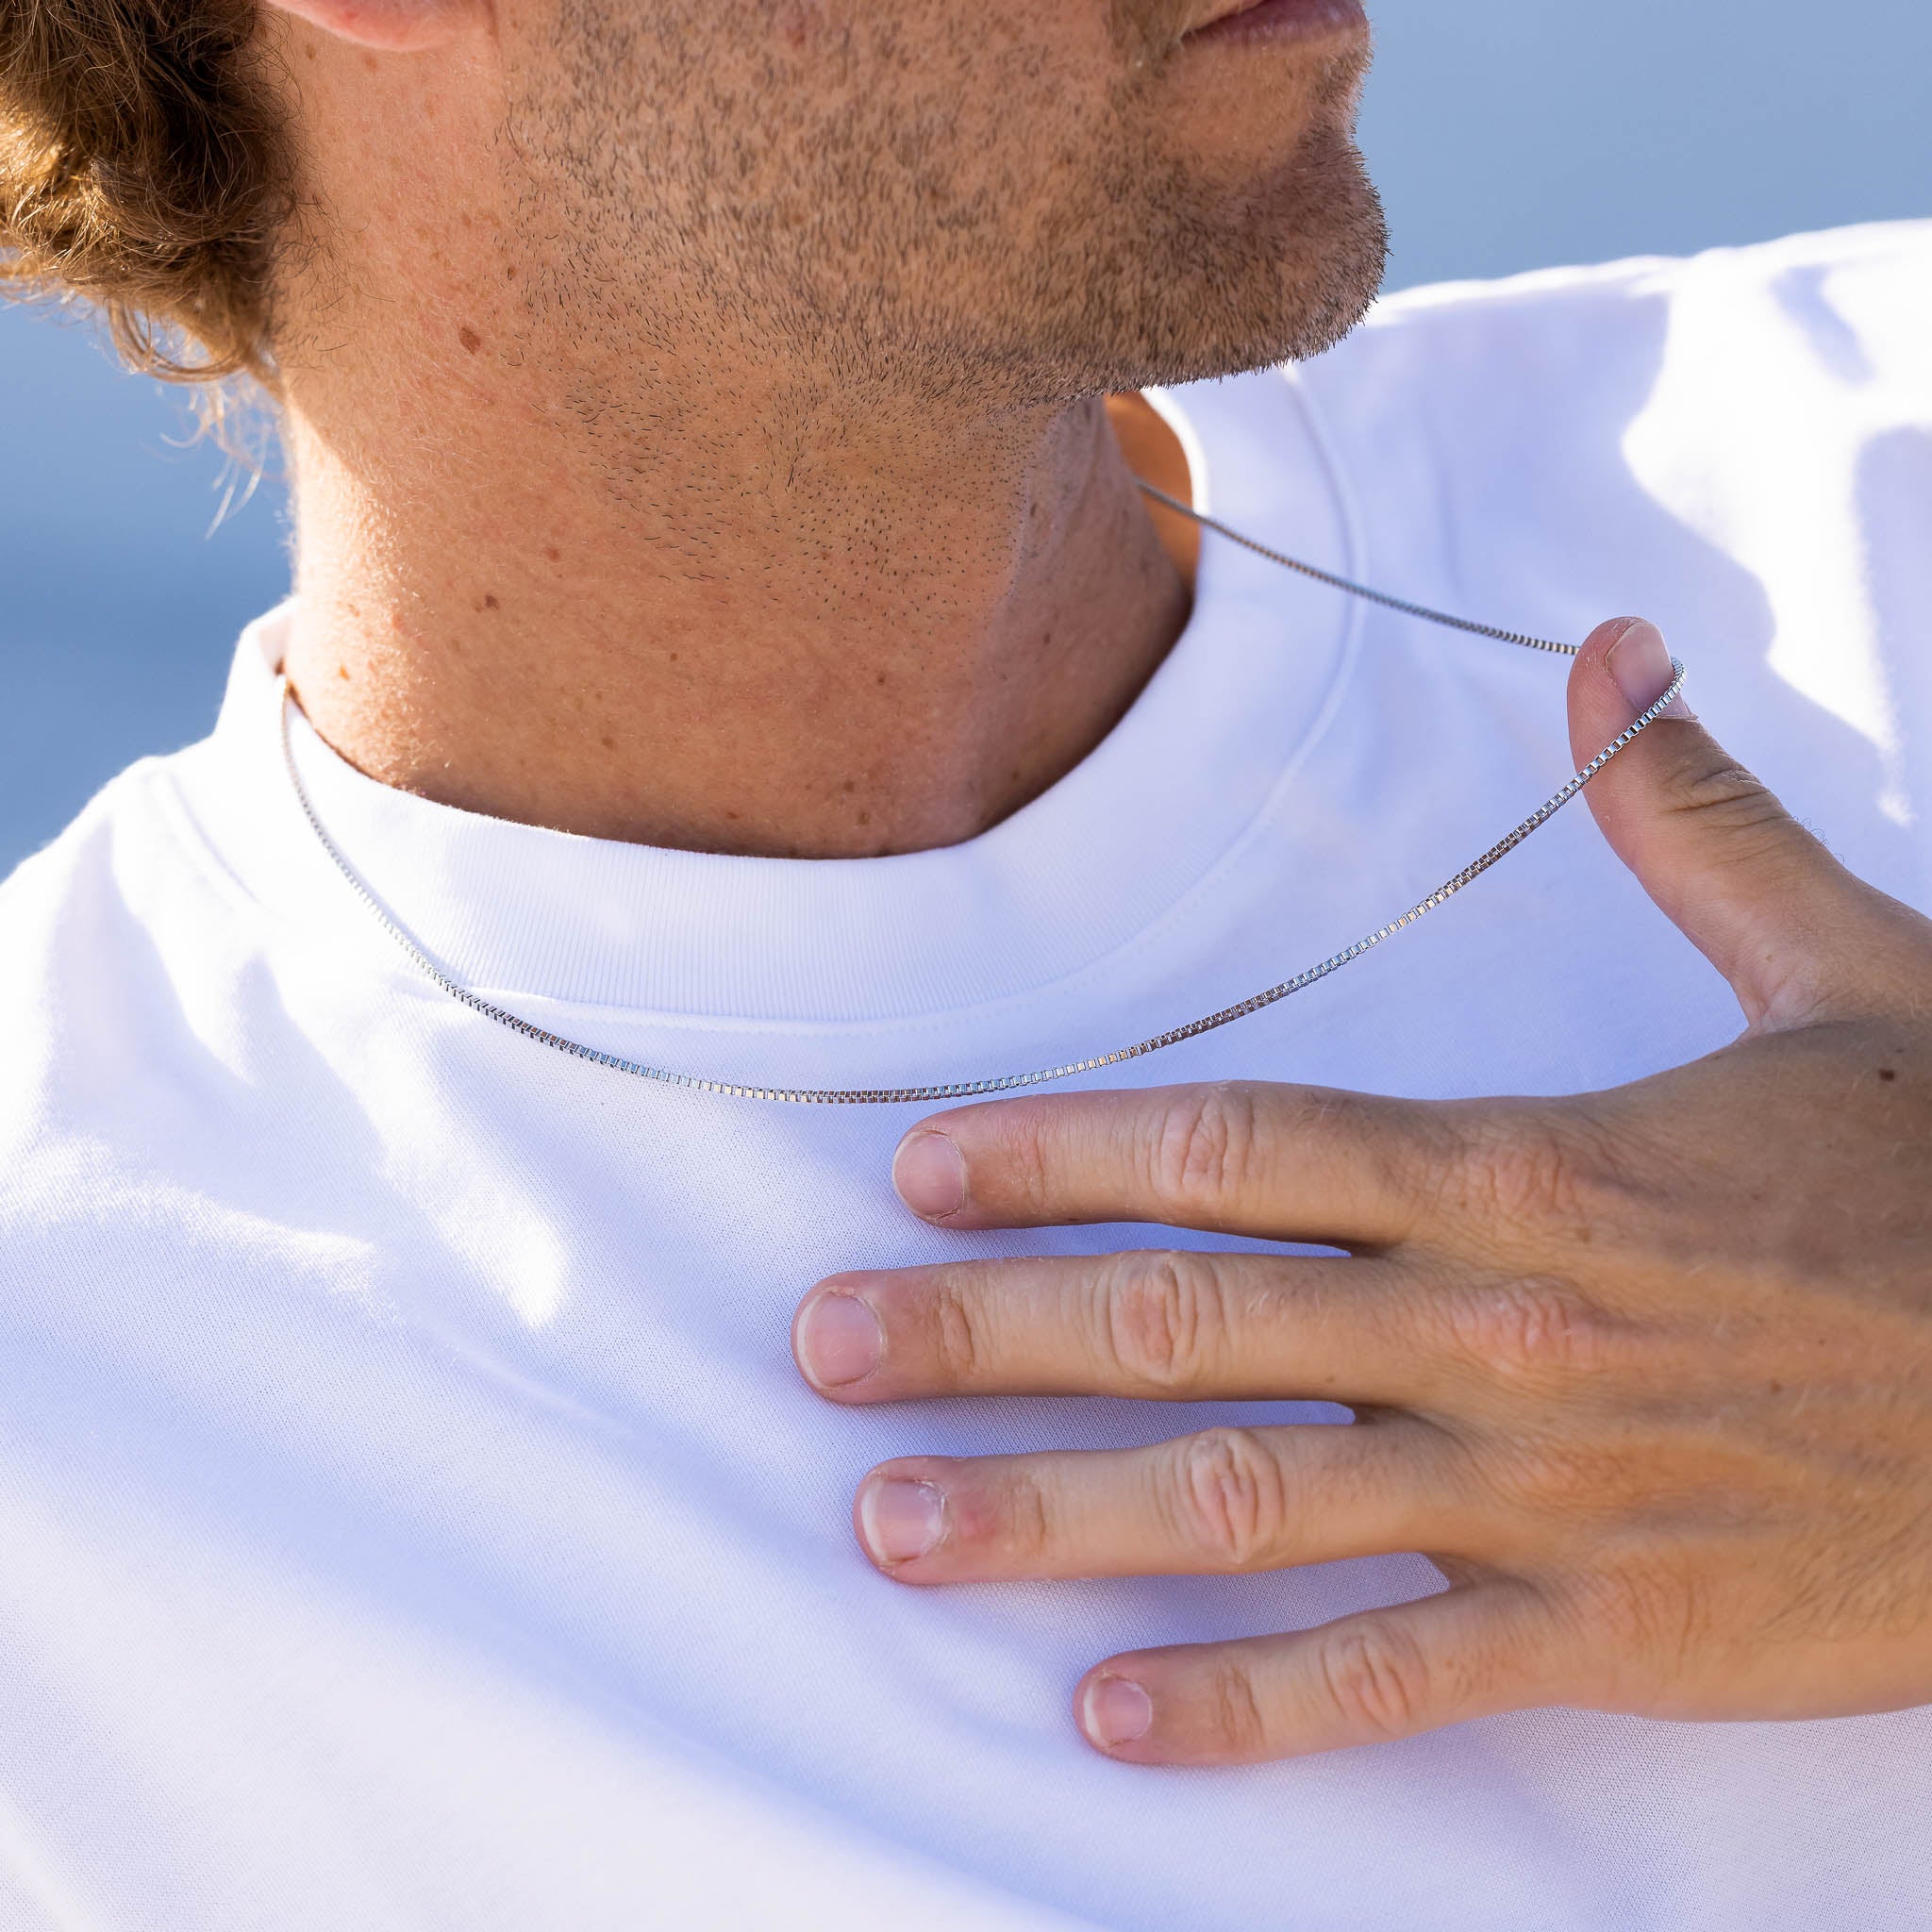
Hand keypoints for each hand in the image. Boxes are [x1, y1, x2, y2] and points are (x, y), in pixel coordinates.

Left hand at [790, 617, 1931, 1764]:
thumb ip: (1690, 822)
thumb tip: (1614, 653)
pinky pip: (1395, 1675)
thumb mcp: (1847, 970)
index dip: (1055, 1152)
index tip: (916, 1175)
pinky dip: (1247, 1704)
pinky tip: (1107, 1717)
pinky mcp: (1613, 1632)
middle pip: (1188, 1315)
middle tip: (820, 1353)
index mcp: (1527, 1161)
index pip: (1235, 1143)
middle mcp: (1499, 1320)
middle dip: (985, 1330)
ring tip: (890, 1525)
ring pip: (1249, 1498)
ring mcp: (1543, 1487)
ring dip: (1051, 1515)